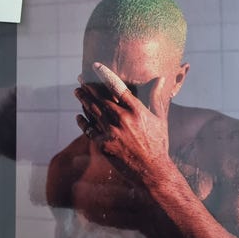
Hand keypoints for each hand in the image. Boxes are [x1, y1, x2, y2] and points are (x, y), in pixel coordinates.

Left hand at [74, 63, 169, 186]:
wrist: (153, 171)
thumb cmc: (158, 143)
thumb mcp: (160, 118)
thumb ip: (156, 97)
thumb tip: (161, 78)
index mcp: (137, 110)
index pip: (117, 86)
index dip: (104, 75)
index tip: (95, 66)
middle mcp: (123, 119)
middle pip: (100, 98)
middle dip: (88, 86)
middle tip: (80, 77)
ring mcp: (112, 133)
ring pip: (93, 112)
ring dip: (83, 100)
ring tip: (77, 91)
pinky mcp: (104, 146)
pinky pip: (90, 131)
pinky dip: (83, 122)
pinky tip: (79, 116)